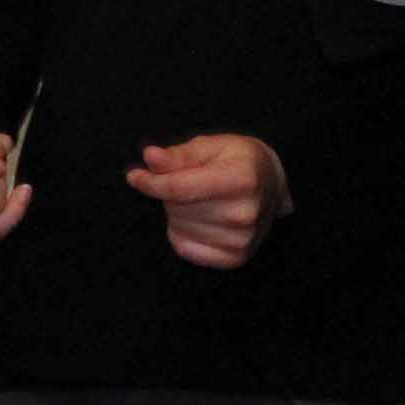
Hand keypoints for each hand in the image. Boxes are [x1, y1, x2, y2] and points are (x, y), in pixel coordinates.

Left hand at [126, 133, 288, 268]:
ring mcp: (242, 239)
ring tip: (200, 199)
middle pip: (176, 206)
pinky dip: (182, 232)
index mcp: (242, 179)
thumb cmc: (236, 160)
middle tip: (191, 181)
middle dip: (170, 191)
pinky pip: (184, 248)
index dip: (151, 182)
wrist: (270, 184)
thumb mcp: (211, 145)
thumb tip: (150, 157)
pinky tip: (200, 219)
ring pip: (178, 227)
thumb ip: (179, 154)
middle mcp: (245, 213)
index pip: (180, 187)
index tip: (134, 176)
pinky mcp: (235, 258)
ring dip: (177, 212)